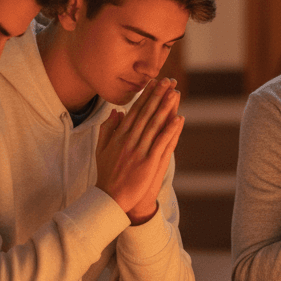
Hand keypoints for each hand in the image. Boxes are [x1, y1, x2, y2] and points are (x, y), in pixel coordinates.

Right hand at [96, 78, 183, 222]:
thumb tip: (117, 112)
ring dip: (165, 108)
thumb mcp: (101, 150)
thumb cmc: (107, 175)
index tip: (153, 83)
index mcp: (119, 136)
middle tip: (167, 81)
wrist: (110, 198)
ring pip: (154, 125)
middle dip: (157, 96)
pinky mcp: (148, 162)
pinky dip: (170, 130)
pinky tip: (178, 119)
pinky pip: (161, 143)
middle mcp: (129, 141)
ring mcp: (139, 151)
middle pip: (146, 114)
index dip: (145, 96)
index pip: (134, 112)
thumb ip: (108, 130)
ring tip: (174, 93)